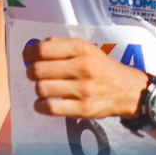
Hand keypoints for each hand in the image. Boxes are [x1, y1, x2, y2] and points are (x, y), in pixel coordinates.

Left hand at [23, 37, 147, 119]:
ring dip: (37, 89)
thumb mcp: (88, 49)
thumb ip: (62, 46)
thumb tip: (34, 49)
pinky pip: (51, 108)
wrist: (128, 90)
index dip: (29, 53)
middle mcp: (83, 67)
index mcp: (82, 49)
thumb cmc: (102, 68)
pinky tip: (42, 103)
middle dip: (31, 72)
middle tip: (34, 74)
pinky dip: (40, 106)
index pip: (43, 49)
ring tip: (43, 88)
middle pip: (39, 70)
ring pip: (42, 89)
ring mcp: (83, 89)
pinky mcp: (83, 108)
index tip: (27, 57)